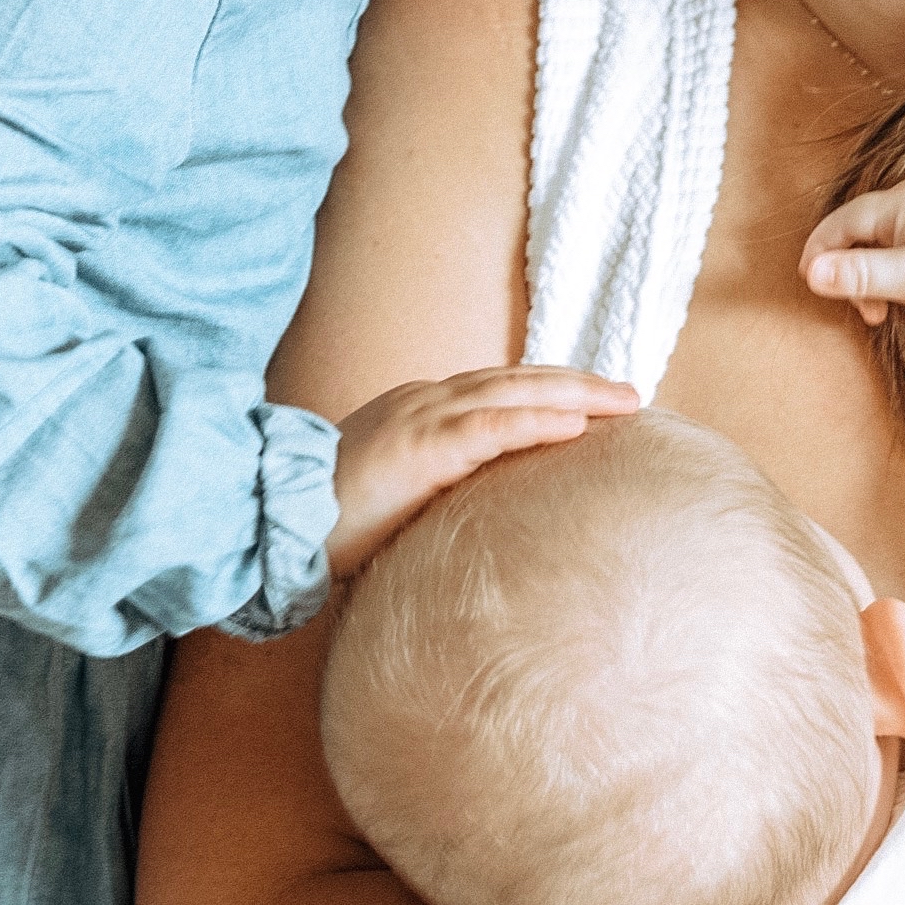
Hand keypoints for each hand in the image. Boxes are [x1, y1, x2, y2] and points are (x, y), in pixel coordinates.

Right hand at [326, 365, 638, 575]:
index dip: (548, 391)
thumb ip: (435, 492)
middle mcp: (423, 402)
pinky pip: (490, 428)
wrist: (273, 523)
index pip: (496, 390)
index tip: (593, 400)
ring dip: (574, 395)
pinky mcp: (419, 448)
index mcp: (417, 411)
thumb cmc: (327, 524)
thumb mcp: (393, 496)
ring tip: (623, 403)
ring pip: (512, 394)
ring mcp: (420, 419)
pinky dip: (536, 422)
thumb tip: (479, 518)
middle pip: (515, 381)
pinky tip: (577, 426)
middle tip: (630, 395)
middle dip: (577, 384)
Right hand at [800, 178, 904, 369]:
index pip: (844, 220)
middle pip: (861, 230)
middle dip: (850, 269)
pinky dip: (891, 273)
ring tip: (878, 311)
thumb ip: (858, 274)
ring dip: (871, 277)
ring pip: (880, 242)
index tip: (810, 282)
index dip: (821, 250)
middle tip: (856, 306)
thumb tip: (811, 273)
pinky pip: (900, 248)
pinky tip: (899, 297)